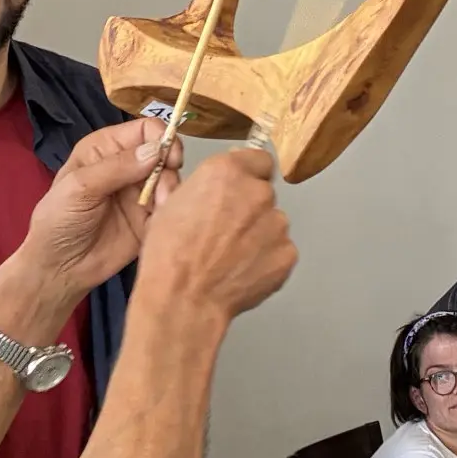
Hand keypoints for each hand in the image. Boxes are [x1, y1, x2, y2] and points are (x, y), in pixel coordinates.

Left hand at [21, 118, 176, 300]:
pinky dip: (171, 213)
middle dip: (169, 172)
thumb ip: (117, 167)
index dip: (163, 138)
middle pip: (166, 155)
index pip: (146, 129)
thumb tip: (158, 149)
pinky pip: (171, 209)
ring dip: (170, 194)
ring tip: (157, 211)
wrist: (59, 268)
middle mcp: (127, 166)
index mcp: (106, 148)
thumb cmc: (59, 221)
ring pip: (172, 182)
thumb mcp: (80, 188)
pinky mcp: (150, 219)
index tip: (171, 159)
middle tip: (162, 195)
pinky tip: (159, 225)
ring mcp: (140, 193)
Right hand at [138, 148, 294, 318]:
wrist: (184, 298)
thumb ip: (201, 186)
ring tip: (231, 256)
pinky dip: (267, 259)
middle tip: (226, 231)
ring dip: (259, 235)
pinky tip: (243, 271)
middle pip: (263, 193)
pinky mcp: (287, 253)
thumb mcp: (170, 204)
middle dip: (250, 209)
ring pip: (273, 223)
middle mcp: (257, 192)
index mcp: (226, 172)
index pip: (258, 160)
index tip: (240, 188)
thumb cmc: (170, 254)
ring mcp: (276, 223)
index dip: (248, 174)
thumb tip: (212, 184)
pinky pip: (281, 250)